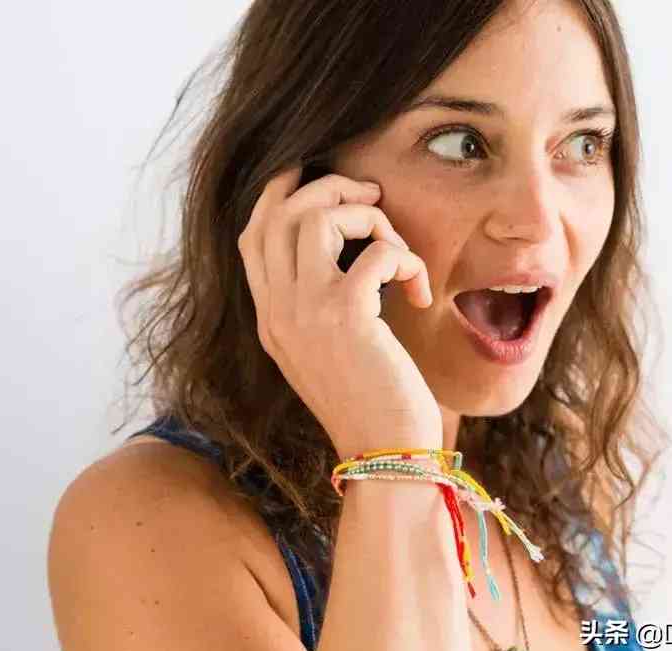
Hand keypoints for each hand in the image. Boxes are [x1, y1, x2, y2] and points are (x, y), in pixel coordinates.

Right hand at [237, 165, 442, 459]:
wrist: (385, 456)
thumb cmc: (372, 405)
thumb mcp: (330, 354)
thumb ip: (321, 308)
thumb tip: (353, 260)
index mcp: (272, 319)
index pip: (254, 236)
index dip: (279, 194)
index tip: (313, 172)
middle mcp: (278, 311)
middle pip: (280, 213)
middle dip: (329, 189)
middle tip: (372, 199)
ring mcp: (306, 312)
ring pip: (317, 218)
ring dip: (368, 219)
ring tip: (396, 250)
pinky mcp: (346, 316)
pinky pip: (376, 252)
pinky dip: (405, 260)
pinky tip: (417, 294)